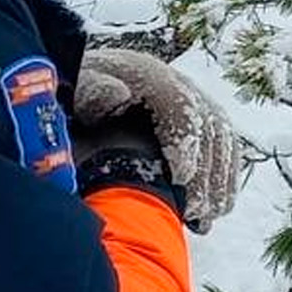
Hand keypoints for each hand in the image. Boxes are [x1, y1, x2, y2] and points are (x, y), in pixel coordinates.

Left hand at [72, 48, 238, 231]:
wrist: (74, 103)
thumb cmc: (68, 103)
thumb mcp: (71, 95)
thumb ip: (90, 91)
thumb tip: (117, 94)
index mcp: (144, 75)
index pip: (180, 104)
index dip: (185, 142)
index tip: (180, 178)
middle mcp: (174, 83)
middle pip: (209, 123)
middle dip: (207, 170)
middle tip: (197, 210)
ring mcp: (190, 101)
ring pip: (222, 137)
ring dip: (219, 179)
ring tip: (207, 216)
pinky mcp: (198, 121)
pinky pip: (223, 147)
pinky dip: (222, 178)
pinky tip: (214, 208)